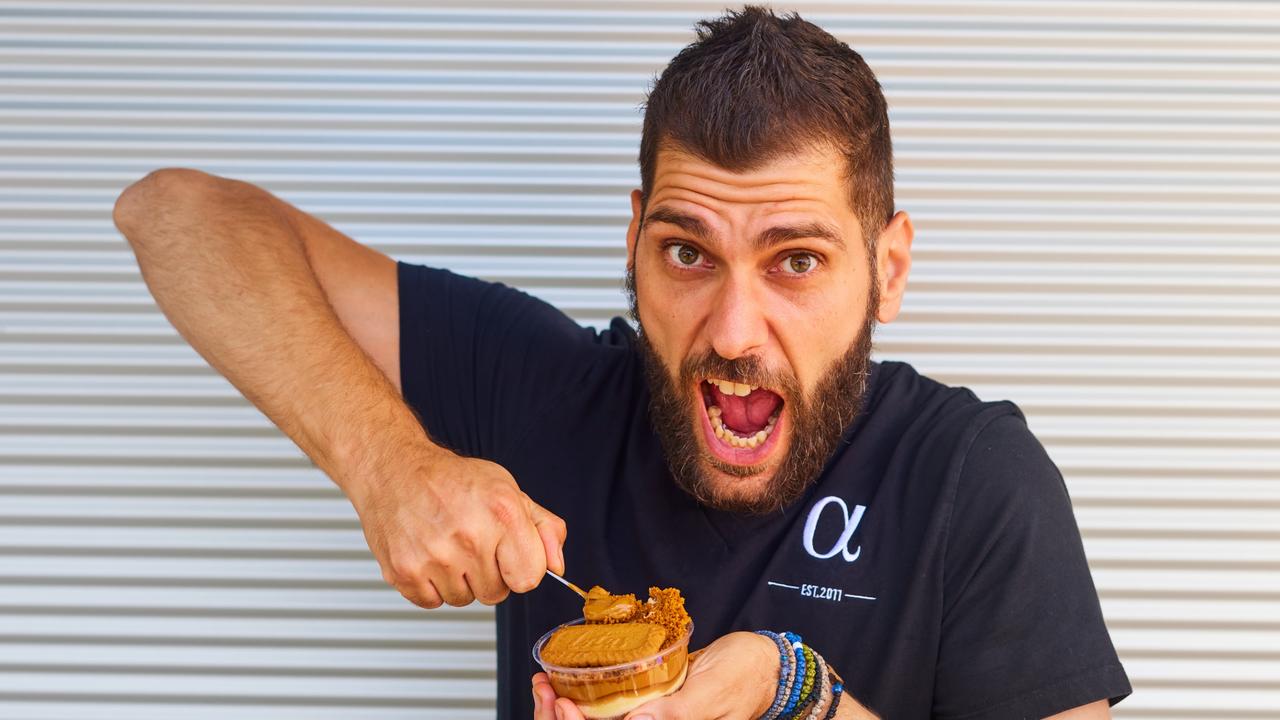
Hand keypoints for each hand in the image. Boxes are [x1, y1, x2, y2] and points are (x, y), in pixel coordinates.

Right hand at [352, 444, 566, 606]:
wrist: (395, 470)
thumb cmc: (452, 481)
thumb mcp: (508, 490)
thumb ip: (543, 528)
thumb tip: (557, 566)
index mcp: (502, 513)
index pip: (529, 578)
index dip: (521, 569)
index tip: (508, 554)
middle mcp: (469, 536)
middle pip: (496, 593)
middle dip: (489, 573)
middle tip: (471, 543)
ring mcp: (434, 556)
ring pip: (464, 599)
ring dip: (459, 580)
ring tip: (447, 545)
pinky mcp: (404, 572)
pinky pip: (433, 602)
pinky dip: (432, 585)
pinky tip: (428, 554)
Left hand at [532, 632, 777, 719]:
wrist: (765, 662)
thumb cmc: (747, 674)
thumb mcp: (714, 690)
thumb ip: (679, 713)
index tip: (562, 706)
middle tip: (544, 690)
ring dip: (568, 712)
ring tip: (546, 686)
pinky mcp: (650, 710)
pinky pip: (610, 713)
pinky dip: (585, 702)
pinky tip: (566, 684)